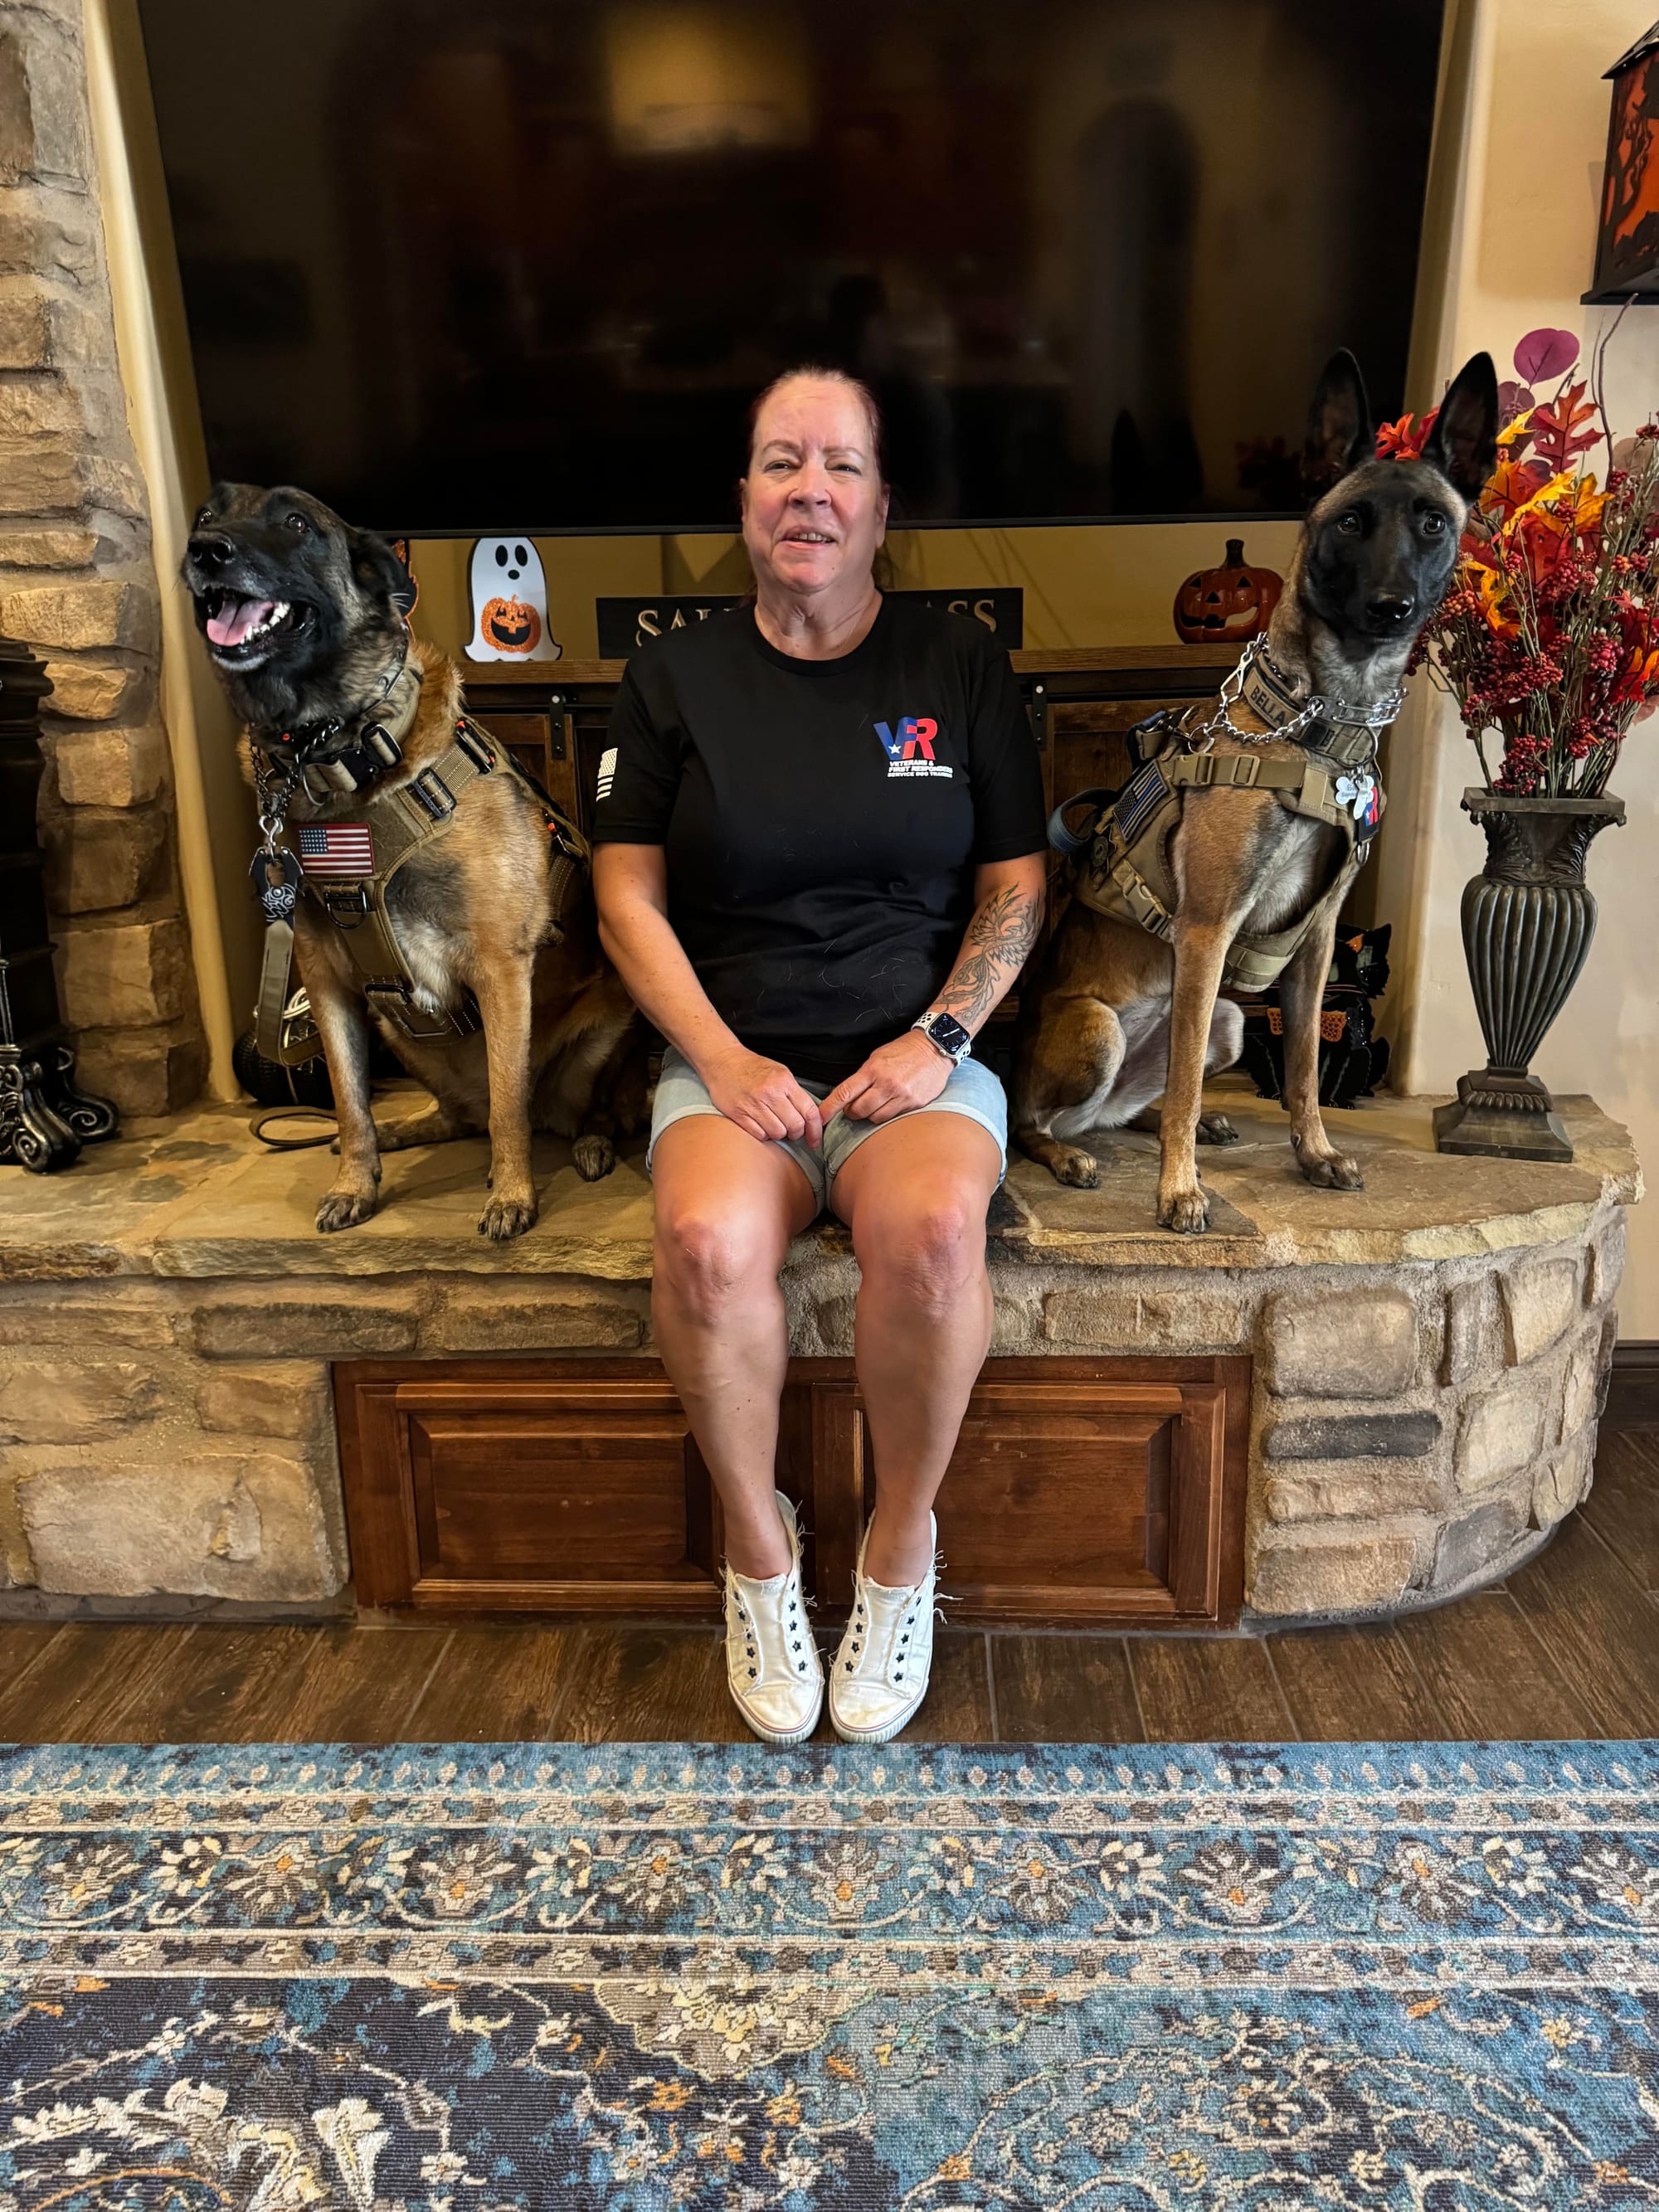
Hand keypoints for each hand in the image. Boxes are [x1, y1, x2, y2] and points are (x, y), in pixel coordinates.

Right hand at [702, 1046, 823, 1147]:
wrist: (723, 1062)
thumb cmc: (752, 1067)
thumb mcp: (780, 1072)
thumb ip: (794, 1093)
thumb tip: (810, 1117)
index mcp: (784, 1081)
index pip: (809, 1111)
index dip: (815, 1130)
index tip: (815, 1140)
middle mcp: (769, 1093)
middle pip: (795, 1126)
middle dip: (796, 1133)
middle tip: (792, 1130)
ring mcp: (753, 1105)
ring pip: (777, 1133)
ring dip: (779, 1133)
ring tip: (774, 1124)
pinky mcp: (738, 1114)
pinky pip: (759, 1134)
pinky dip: (763, 1134)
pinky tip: (761, 1125)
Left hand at [820, 1031, 953, 1123]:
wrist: (934, 1048)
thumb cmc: (904, 1051)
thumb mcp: (878, 1057)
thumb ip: (864, 1077)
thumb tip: (848, 1095)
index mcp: (873, 1070)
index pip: (845, 1093)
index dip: (829, 1108)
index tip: (819, 1117)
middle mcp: (886, 1084)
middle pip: (858, 1110)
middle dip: (852, 1112)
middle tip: (854, 1107)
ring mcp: (901, 1095)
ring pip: (874, 1117)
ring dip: (869, 1114)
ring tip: (874, 1103)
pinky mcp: (914, 1104)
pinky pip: (892, 1117)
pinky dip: (886, 1113)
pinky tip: (890, 1103)